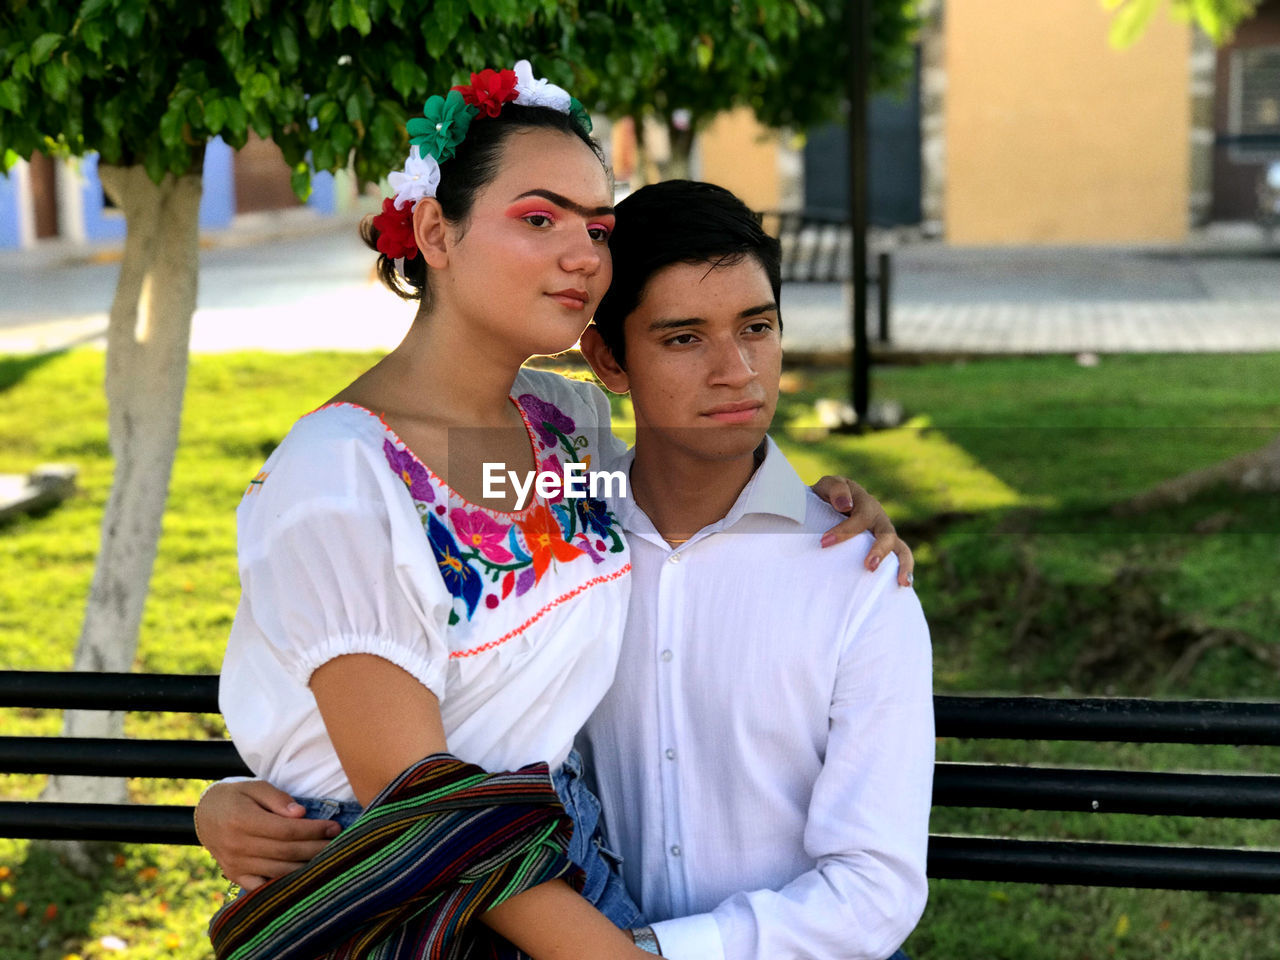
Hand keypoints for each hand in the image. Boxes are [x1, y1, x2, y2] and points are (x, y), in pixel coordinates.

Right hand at [195, 780, 339, 889]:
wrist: (204, 815)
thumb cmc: (236, 797)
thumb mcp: (255, 787)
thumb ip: (278, 799)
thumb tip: (301, 814)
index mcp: (243, 821)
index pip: (287, 830)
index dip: (314, 830)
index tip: (335, 827)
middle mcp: (238, 846)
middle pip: (287, 852)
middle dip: (316, 848)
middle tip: (339, 843)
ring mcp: (236, 865)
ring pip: (278, 871)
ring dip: (306, 867)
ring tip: (327, 859)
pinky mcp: (235, 875)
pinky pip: (262, 886)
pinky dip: (283, 884)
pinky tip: (303, 878)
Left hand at [811, 474, 913, 586]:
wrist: (827, 504)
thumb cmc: (826, 496)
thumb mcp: (827, 486)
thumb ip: (835, 489)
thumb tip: (846, 506)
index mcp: (865, 503)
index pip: (861, 518)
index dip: (845, 531)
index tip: (824, 542)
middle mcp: (879, 519)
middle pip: (887, 534)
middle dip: (880, 550)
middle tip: (869, 566)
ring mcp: (883, 535)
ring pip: (900, 548)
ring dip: (902, 564)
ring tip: (901, 581)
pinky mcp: (884, 549)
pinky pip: (899, 559)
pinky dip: (905, 571)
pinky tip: (903, 586)